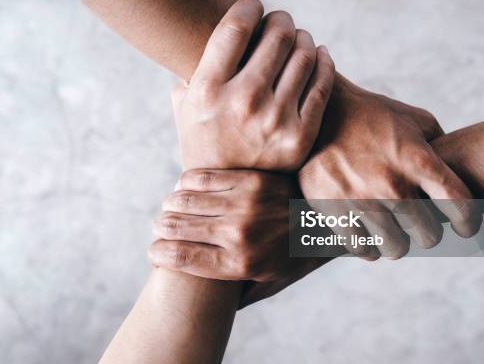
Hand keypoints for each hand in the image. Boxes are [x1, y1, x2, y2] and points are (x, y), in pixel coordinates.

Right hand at [148, 169, 326, 307]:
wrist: (329, 220)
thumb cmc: (295, 256)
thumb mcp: (270, 284)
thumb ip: (237, 295)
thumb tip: (208, 305)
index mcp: (238, 265)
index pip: (178, 257)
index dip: (157, 252)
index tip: (154, 250)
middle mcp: (238, 234)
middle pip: (174, 227)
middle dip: (160, 228)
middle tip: (162, 227)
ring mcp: (244, 204)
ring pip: (183, 199)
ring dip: (170, 205)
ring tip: (172, 208)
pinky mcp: (251, 180)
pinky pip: (201, 177)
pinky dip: (186, 183)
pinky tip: (187, 189)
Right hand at [173, 0, 334, 170]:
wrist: (226, 197)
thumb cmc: (204, 145)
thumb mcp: (185, 110)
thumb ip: (191, 74)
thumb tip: (200, 43)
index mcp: (207, 90)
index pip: (236, 26)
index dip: (249, 6)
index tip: (253, 6)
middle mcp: (242, 101)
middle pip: (277, 35)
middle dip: (280, 21)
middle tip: (280, 23)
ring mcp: (274, 120)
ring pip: (304, 55)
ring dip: (303, 38)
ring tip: (297, 40)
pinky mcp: (300, 136)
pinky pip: (322, 84)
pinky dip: (324, 61)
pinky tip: (319, 55)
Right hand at [298, 72, 481, 258]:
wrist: (317, 111)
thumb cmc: (370, 115)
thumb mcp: (413, 119)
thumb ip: (440, 148)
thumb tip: (459, 178)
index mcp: (417, 159)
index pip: (460, 207)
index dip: (468, 222)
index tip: (464, 226)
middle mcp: (391, 183)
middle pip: (428, 236)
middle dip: (426, 232)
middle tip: (418, 225)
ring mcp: (360, 199)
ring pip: (395, 249)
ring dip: (396, 242)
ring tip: (391, 231)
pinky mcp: (331, 209)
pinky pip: (362, 249)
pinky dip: (368, 246)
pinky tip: (367, 233)